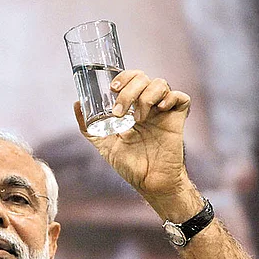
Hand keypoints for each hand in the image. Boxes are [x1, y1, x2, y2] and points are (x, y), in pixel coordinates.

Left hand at [74, 69, 192, 204]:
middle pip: (143, 78)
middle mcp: (148, 106)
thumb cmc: (129, 164)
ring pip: (161, 84)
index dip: (123, 77)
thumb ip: (89, 127)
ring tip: (139, 119)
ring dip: (146, 97)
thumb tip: (77, 104)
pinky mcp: (177, 119)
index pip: (130, 78)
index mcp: (132, 107)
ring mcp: (163, 111)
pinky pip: (181, 98)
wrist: (149, 181)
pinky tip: (160, 110)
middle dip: (129, 90)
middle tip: (120, 111)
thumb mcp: (103, 144)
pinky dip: (171, 98)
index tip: (113, 88)